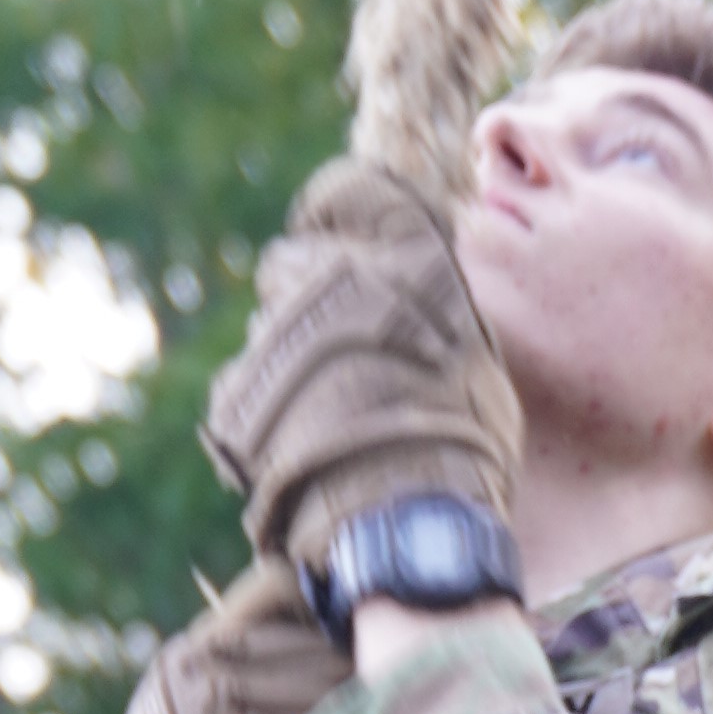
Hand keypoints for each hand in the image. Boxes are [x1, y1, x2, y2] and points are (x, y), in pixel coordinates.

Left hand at [200, 155, 523, 581]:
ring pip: (265, 330)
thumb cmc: (463, 448)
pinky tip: (295, 452)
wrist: (408, 522)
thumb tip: (420, 308)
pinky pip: (240, 388)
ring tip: (323, 421)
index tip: (335, 244)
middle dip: (304, 300)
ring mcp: (278, 328)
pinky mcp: (237, 388)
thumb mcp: (475, 361)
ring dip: (283, 364)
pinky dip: (258, 418)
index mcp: (405, 252)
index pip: (348, 190)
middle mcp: (333, 272)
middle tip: (338, 361)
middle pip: (289, 262)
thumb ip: (434, 312)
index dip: (335, 219)